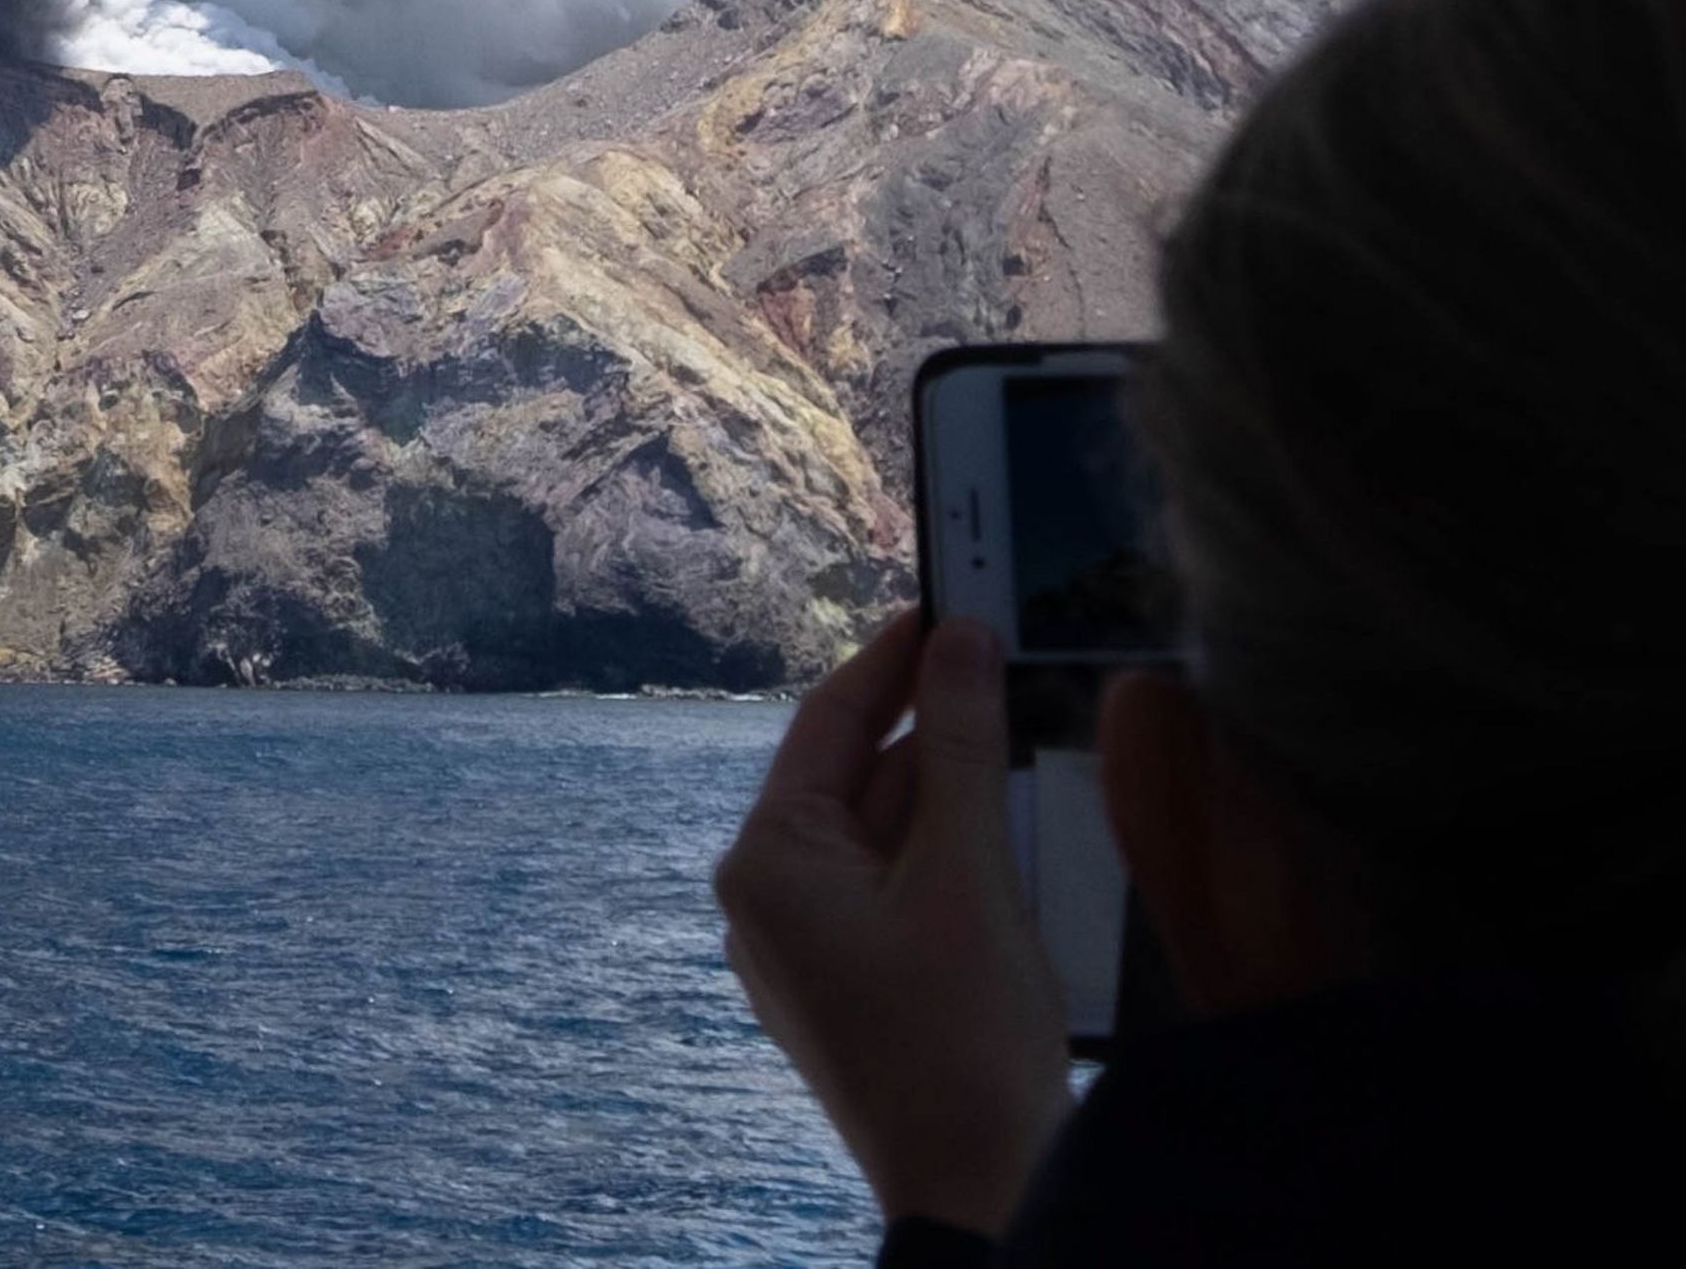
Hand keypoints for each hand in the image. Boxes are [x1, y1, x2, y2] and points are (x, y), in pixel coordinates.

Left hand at [714, 612, 1069, 1234]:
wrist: (979, 1187)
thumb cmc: (965, 1040)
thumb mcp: (969, 873)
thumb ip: (962, 747)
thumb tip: (959, 639)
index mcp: (768, 861)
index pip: (828, 721)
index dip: (893, 657)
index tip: (947, 600)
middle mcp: (765, 899)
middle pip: (854, 776)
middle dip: (932, 725)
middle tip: (1007, 658)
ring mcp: (802, 949)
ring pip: (880, 834)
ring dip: (949, 790)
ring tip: (1024, 732)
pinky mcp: (849, 985)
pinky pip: (892, 888)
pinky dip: (947, 852)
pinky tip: (1010, 829)